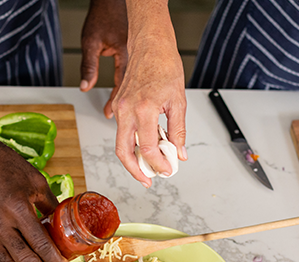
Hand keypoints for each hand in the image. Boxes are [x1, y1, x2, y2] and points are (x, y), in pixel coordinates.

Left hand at [80, 0, 128, 118]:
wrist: (114, 0)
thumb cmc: (104, 15)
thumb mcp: (91, 40)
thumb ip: (88, 64)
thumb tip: (85, 86)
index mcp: (125, 54)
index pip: (121, 84)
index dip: (114, 102)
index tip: (108, 114)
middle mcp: (134, 57)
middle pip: (132, 88)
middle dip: (124, 104)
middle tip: (117, 118)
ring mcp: (137, 57)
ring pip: (135, 83)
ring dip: (129, 98)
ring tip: (124, 113)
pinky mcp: (137, 55)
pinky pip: (135, 75)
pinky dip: (130, 87)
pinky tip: (127, 96)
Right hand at [112, 6, 186, 187]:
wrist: (150, 44)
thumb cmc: (165, 65)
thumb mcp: (178, 101)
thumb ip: (178, 130)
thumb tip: (179, 153)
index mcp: (144, 108)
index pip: (147, 148)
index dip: (157, 164)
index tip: (167, 170)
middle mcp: (127, 110)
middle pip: (123, 152)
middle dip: (135, 171)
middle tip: (148, 180)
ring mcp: (120, 107)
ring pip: (120, 143)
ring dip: (134, 158)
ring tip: (150, 166)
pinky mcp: (118, 105)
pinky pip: (122, 131)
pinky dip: (132, 143)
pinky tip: (147, 147)